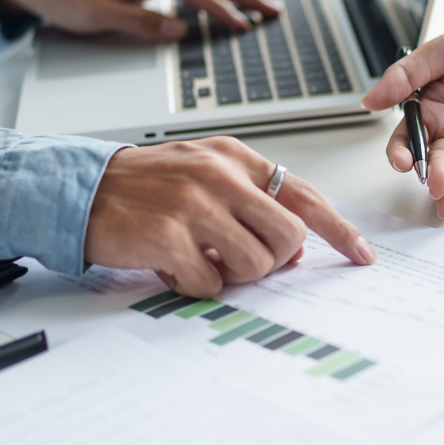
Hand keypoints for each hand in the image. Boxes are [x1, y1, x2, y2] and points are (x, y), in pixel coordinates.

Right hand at [84, 137, 377, 297]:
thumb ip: (253, 200)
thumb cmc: (147, 188)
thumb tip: (297, 245)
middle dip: (273, 261)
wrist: (81, 189)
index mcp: (235, 158)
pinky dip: (196, 286)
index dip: (340, 230)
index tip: (362, 255)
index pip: (305, 195)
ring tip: (201, 259)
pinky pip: (211, 284)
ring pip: (256, 264)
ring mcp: (194, 204)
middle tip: (239, 259)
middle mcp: (219, 175)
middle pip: (289, 238)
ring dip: (232, 275)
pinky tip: (173, 266)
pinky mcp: (168, 236)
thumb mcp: (206, 175)